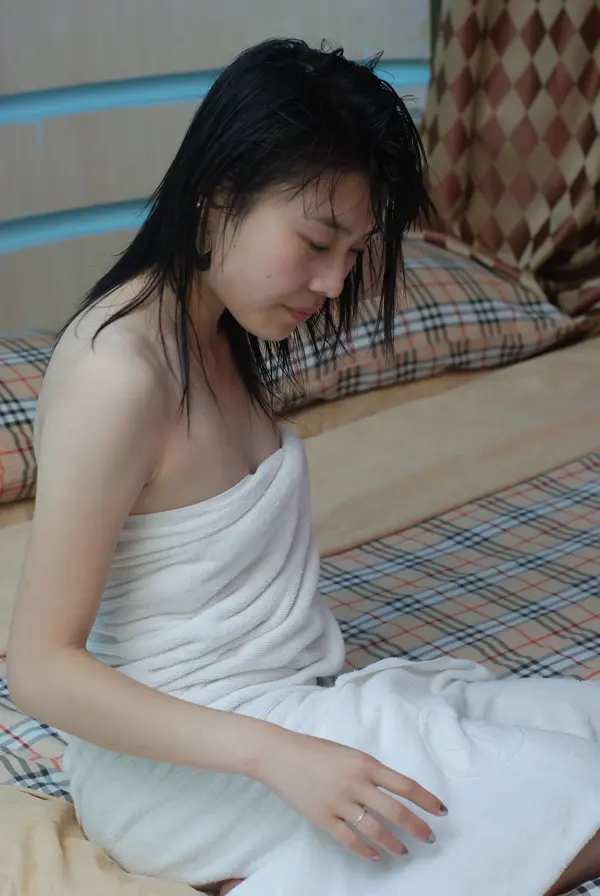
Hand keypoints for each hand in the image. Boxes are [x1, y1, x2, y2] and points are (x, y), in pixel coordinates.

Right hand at [258, 729, 446, 860]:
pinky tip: (375, 855)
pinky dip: (365, 850)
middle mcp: (356, 783)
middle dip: (417, 827)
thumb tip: (392, 792)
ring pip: (375, 830)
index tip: (441, 811)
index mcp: (365, 763)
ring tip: (403, 851)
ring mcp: (339, 803)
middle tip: (429, 838)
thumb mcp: (349, 753)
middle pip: (395, 811)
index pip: (405, 785)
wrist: (280, 755)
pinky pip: (350, 840)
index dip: (426, 800)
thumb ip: (370, 771)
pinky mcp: (323, 819)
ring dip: (393, 843)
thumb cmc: (315, 750)